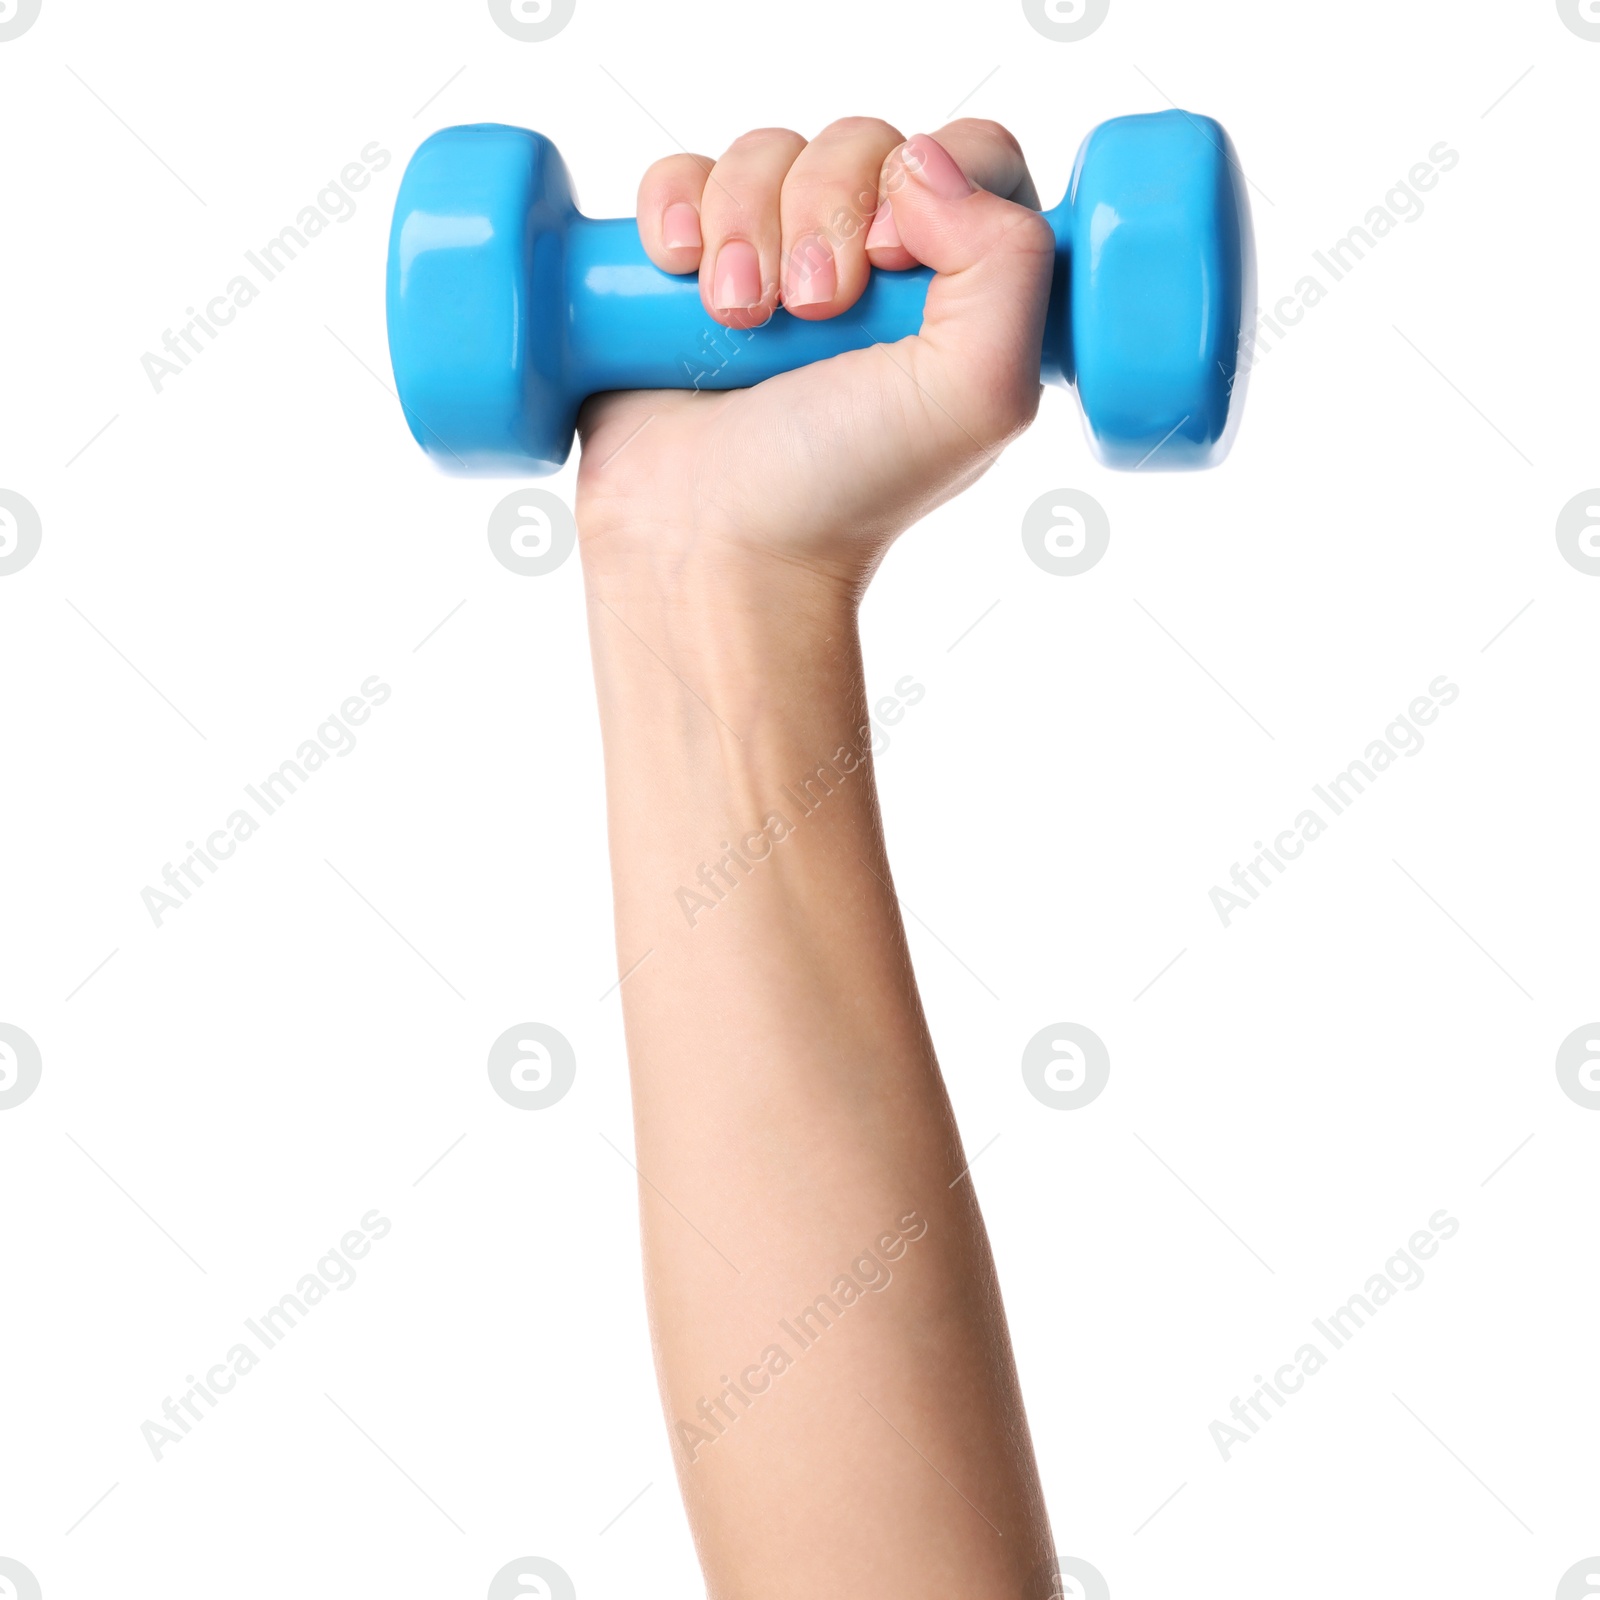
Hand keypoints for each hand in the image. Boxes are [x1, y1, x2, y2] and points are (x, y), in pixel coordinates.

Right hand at [575, 118, 1054, 602]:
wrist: (712, 546)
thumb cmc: (844, 492)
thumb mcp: (979, 395)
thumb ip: (1011, 264)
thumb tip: (925, 163)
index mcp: (957, 295)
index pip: (969, 154)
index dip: (930, 180)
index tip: (888, 261)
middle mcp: (872, 272)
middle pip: (861, 144)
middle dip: (823, 212)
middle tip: (808, 312)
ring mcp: (776, 266)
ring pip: (765, 153)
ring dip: (745, 224)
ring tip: (739, 319)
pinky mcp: (687, 274)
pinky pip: (682, 177)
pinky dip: (675, 209)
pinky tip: (681, 274)